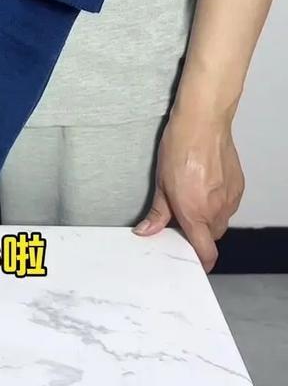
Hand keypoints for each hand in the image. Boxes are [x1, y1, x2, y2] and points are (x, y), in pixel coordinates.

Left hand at [133, 105, 244, 271]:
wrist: (203, 124)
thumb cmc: (179, 148)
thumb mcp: (161, 182)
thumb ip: (158, 212)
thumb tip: (146, 231)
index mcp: (194, 213)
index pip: (205, 252)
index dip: (202, 261)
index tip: (196, 261)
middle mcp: (215, 210)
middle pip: (211, 236)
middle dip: (199, 233)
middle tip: (185, 216)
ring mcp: (230, 199)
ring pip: (221, 220)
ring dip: (210, 217)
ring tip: (195, 195)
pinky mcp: (239, 187)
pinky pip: (230, 204)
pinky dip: (220, 201)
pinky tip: (207, 185)